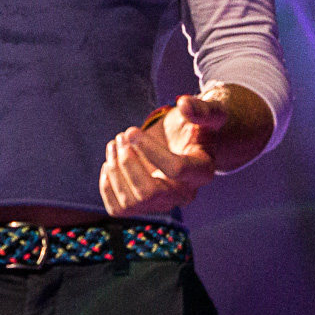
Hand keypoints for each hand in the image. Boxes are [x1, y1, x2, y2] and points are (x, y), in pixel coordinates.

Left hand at [98, 95, 226, 216]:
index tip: (132, 131)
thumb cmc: (196, 125)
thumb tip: (185, 104)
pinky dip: (107, 186)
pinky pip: (118, 209)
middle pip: (149, 194)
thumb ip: (202, 109)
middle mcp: (184, 194)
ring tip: (114, 143)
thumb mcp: (207, 113)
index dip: (150, 150)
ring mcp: (162, 203)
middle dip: (127, 163)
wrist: (184, 141)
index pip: (176, 169)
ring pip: (130, 203)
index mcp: (202, 172)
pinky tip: (109, 162)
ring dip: (115, 171)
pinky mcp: (141, 206)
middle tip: (121, 137)